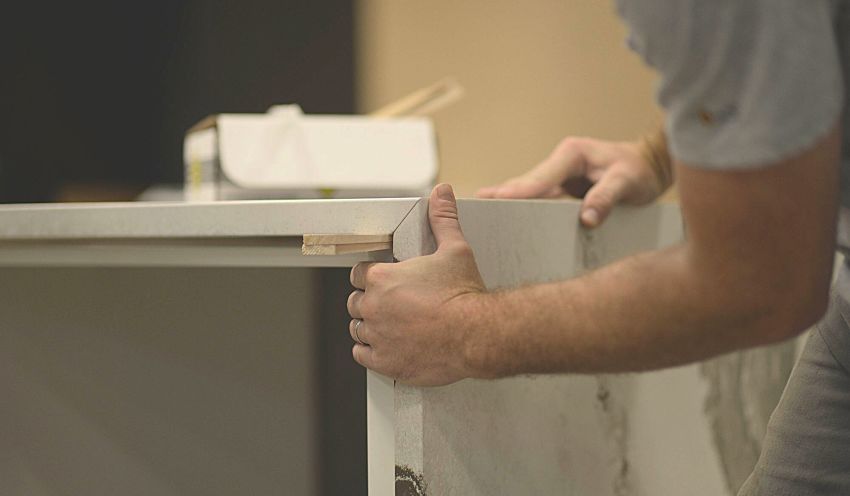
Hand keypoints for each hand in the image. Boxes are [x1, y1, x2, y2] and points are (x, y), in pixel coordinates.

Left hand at [347, 183, 486, 385]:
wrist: (477, 335)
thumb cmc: (464, 295)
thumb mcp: (455, 249)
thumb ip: (443, 219)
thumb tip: (443, 193)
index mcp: (382, 278)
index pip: (359, 274)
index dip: (372, 277)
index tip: (385, 282)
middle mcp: (374, 306)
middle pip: (355, 302)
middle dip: (370, 302)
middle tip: (391, 305)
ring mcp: (377, 336)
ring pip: (358, 329)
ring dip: (370, 327)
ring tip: (390, 326)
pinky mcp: (384, 361)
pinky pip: (362, 355)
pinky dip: (371, 352)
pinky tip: (386, 347)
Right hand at [476, 136, 667, 226]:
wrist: (651, 165)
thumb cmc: (640, 171)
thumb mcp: (629, 182)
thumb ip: (607, 198)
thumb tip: (587, 219)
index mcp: (571, 155)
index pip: (540, 177)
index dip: (518, 190)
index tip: (496, 199)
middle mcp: (560, 164)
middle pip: (526, 184)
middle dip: (502, 197)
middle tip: (475, 209)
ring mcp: (559, 177)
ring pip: (528, 193)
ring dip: (508, 204)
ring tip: (480, 216)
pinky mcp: (561, 190)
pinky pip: (538, 201)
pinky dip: (523, 209)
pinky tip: (504, 220)